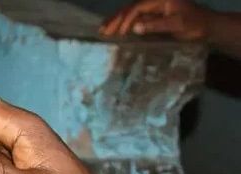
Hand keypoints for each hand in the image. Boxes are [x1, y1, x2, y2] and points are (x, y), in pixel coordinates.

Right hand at [99, 0, 214, 39]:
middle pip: (131, 8)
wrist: (207, 25)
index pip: (138, 8)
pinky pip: (136, 17)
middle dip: (116, 19)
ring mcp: (154, 6)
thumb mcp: (177, 25)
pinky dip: (125, 23)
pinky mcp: (154, 13)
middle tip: (102, 31)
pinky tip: (116, 30)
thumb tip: (135, 28)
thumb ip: (157, 25)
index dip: (126, 20)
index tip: (118, 33)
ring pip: (131, 12)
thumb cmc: (194, 24)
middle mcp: (155, 0)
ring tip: (103, 30)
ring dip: (117, 21)